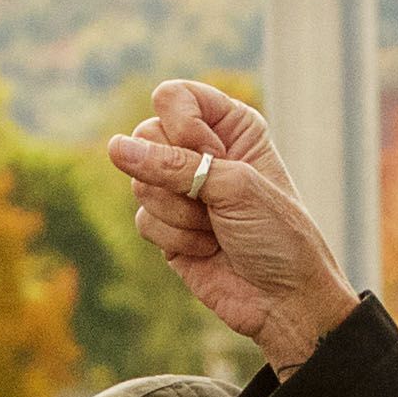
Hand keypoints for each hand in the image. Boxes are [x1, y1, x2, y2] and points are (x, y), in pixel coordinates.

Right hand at [100, 80, 355, 374]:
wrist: (283, 299)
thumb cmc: (277, 235)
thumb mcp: (232, 187)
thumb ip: (171, 164)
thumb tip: (114, 147)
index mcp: (230, 126)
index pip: (174, 97)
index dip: (183, 126)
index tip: (212, 155)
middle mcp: (201, 152)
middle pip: (145, 136)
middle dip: (176, 176)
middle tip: (214, 199)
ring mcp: (180, 190)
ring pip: (140, 182)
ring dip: (180, 213)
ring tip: (215, 229)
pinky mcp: (165, 227)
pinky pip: (143, 219)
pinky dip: (176, 238)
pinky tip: (207, 249)